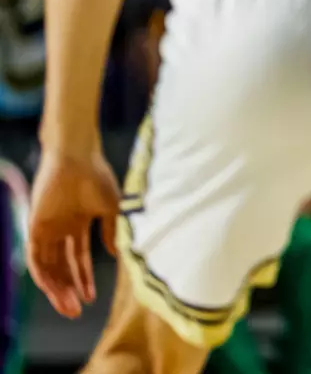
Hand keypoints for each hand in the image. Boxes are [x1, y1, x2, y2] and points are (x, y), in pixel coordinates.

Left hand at [28, 148, 120, 317]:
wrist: (77, 158)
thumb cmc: (98, 177)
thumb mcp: (112, 208)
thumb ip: (112, 232)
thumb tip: (115, 254)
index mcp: (79, 224)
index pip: (79, 259)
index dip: (84, 279)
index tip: (92, 299)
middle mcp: (61, 230)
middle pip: (62, 268)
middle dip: (69, 291)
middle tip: (76, 312)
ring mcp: (47, 230)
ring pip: (49, 268)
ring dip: (57, 289)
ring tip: (68, 307)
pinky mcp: (35, 228)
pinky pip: (36, 259)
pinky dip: (44, 276)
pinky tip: (55, 289)